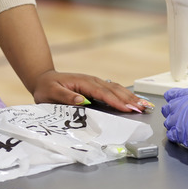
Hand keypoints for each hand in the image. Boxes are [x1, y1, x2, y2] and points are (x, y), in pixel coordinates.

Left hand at [31, 70, 152, 112]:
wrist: (44, 79)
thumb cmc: (47, 88)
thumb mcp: (51, 93)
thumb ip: (65, 97)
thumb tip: (81, 100)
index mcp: (83, 82)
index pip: (102, 92)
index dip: (116, 101)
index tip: (128, 108)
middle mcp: (92, 80)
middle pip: (114, 89)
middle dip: (129, 99)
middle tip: (143, 108)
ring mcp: (95, 82)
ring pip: (116, 88)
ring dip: (130, 96)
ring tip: (144, 105)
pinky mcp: (96, 86)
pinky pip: (113, 89)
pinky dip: (125, 95)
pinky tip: (133, 100)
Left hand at [161, 87, 187, 148]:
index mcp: (185, 96)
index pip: (172, 94)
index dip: (171, 98)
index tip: (172, 100)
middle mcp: (177, 106)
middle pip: (167, 109)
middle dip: (170, 112)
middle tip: (176, 115)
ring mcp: (176, 120)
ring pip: (168, 122)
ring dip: (171, 125)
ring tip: (178, 127)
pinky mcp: (178, 133)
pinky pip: (171, 134)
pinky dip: (173, 136)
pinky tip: (177, 136)